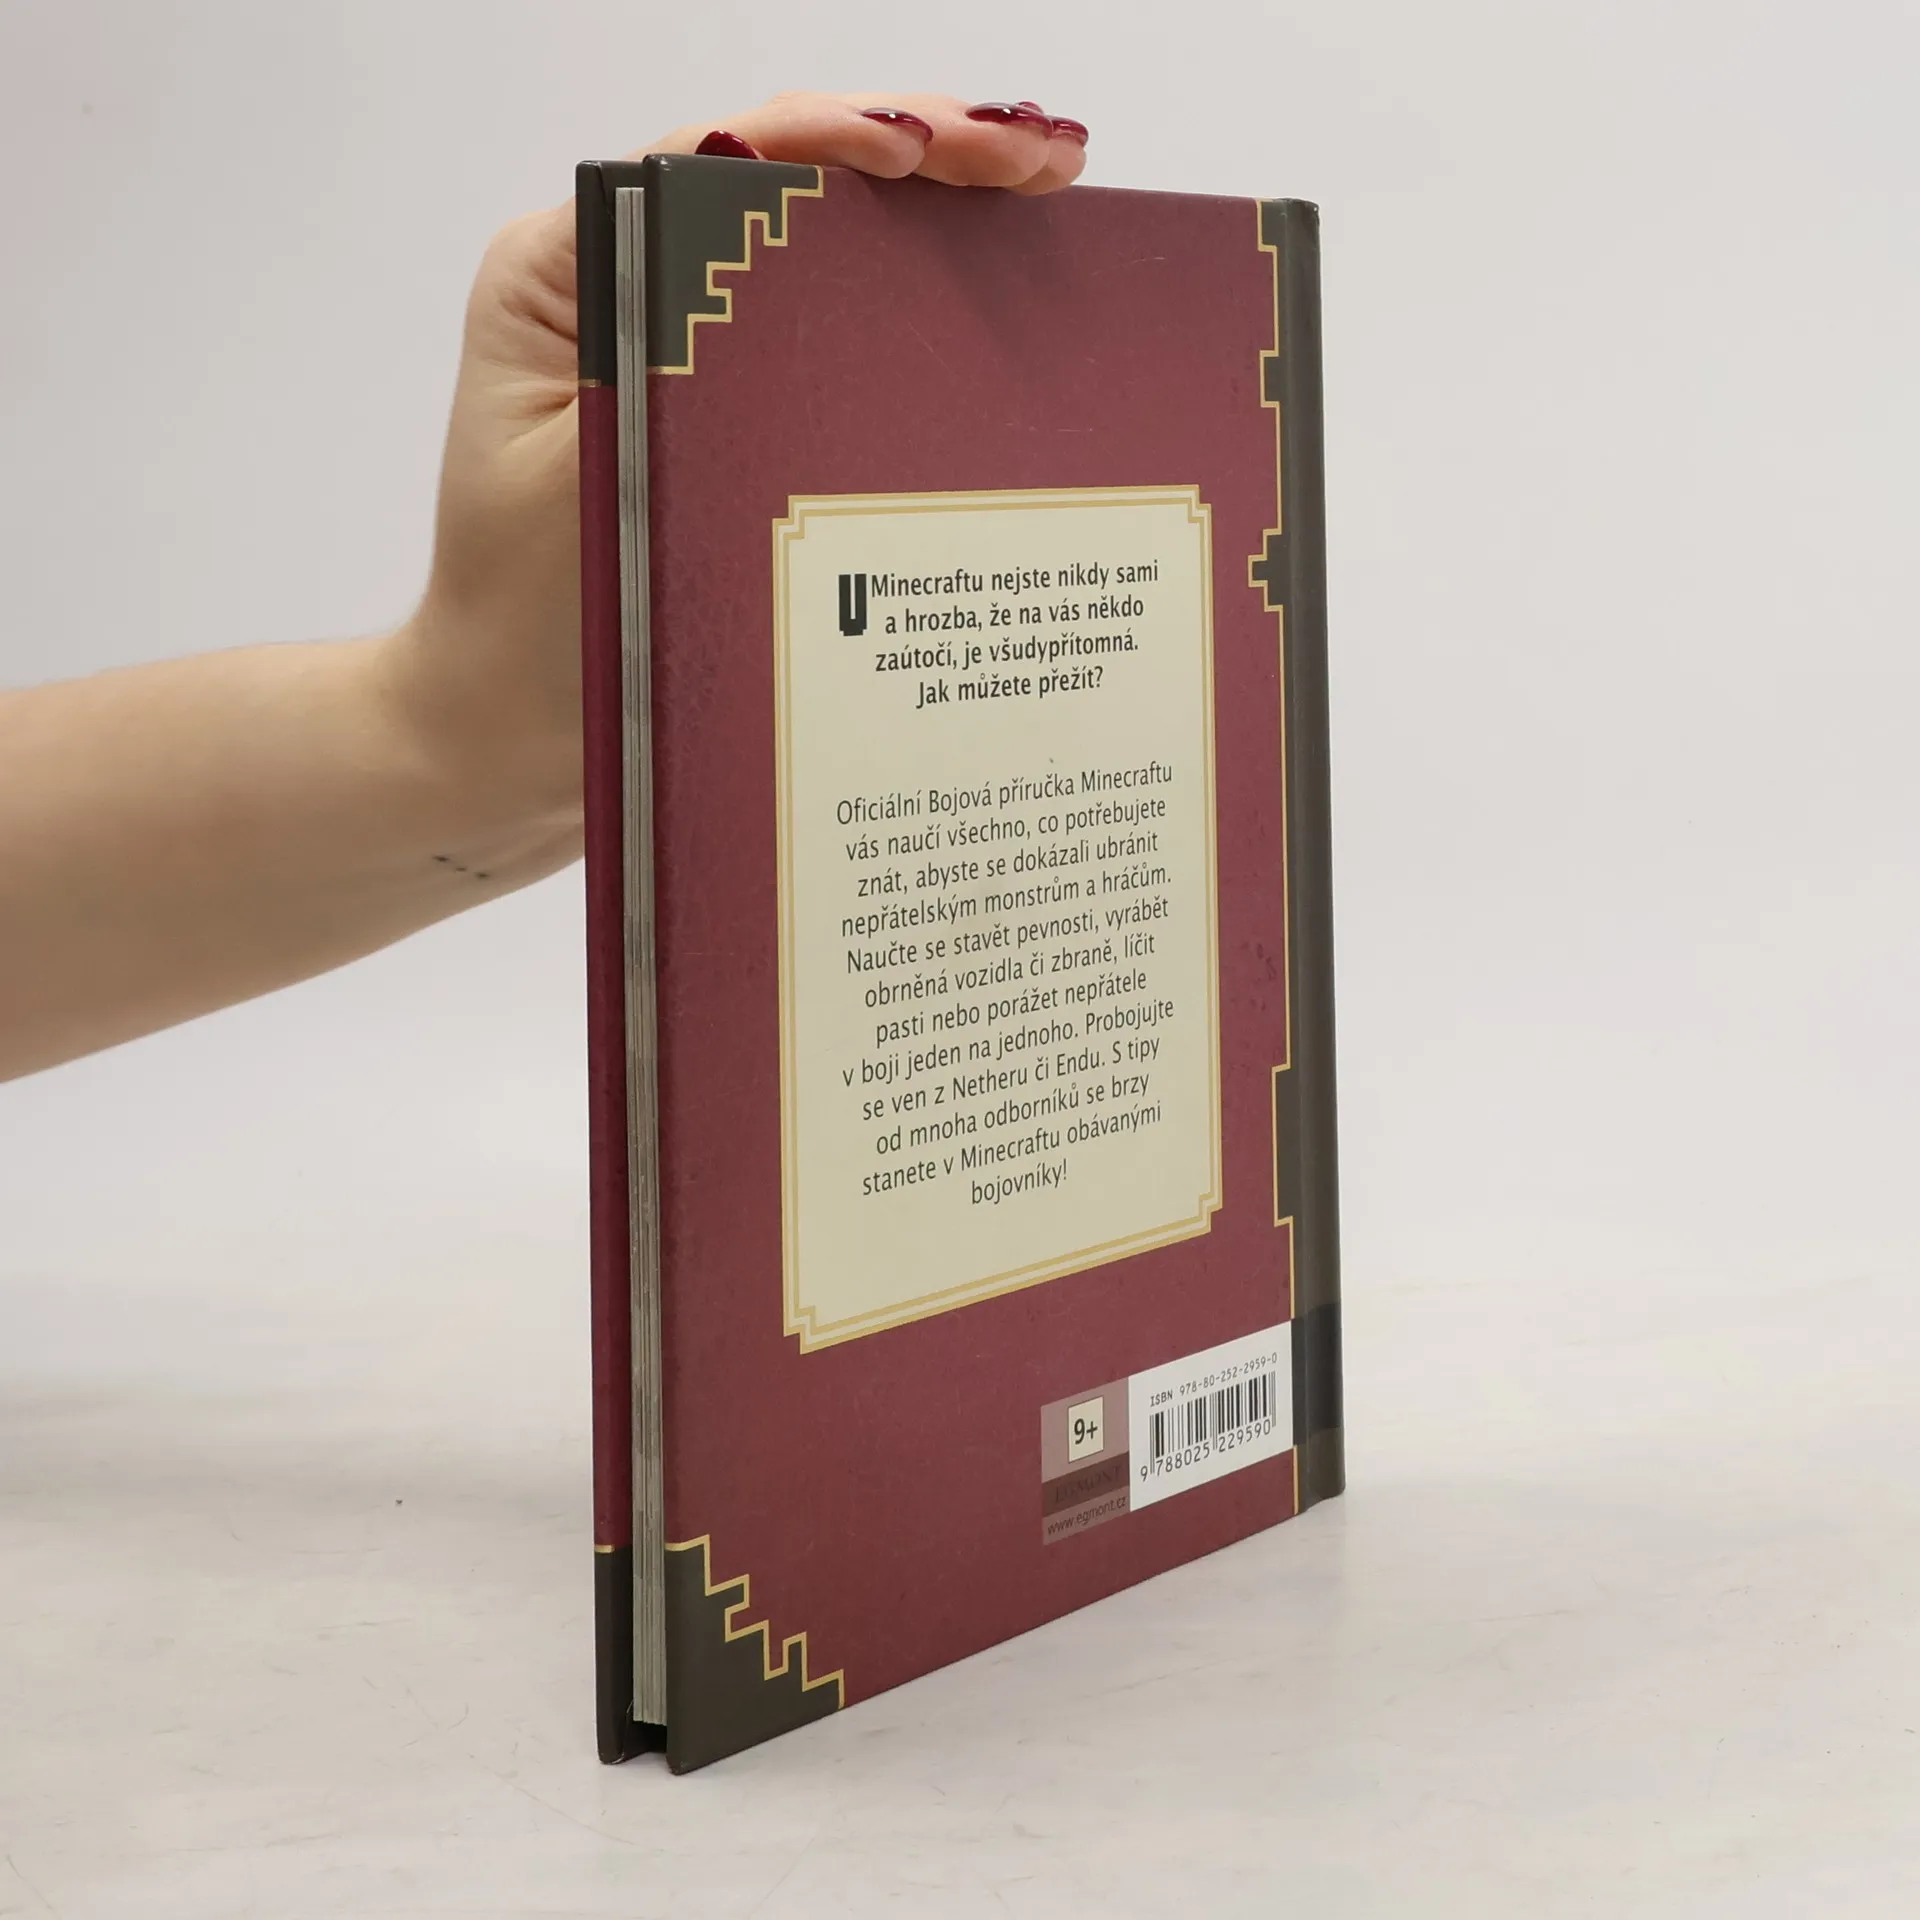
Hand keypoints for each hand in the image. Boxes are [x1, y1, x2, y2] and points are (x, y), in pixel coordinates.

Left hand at [396, 92, 1090, 839]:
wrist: (518, 741)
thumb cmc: (527, 626)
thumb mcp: (583, 477)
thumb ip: (663, 364)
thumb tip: (784, 264)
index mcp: (577, 276)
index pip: (723, 164)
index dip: (839, 136)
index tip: (934, 152)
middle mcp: (640, 294)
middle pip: (796, 188)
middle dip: (927, 152)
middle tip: (1037, 161)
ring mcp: (704, 362)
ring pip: (835, 256)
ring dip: (943, 219)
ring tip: (1046, 187)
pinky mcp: (749, 426)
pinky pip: (849, 352)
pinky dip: (929, 318)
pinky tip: (1007, 296)